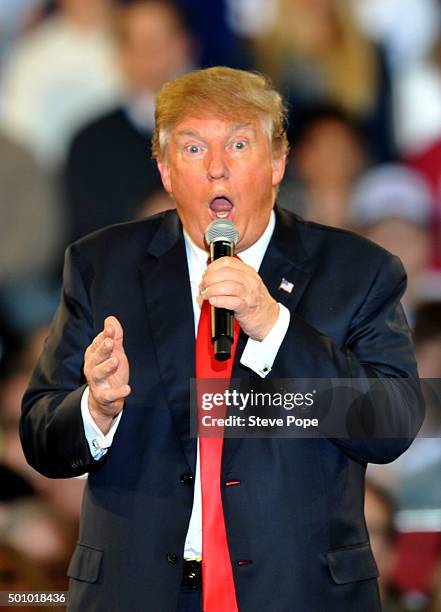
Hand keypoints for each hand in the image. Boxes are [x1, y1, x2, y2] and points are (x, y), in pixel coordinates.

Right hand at [83, 316, 129, 433]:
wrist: (105, 401)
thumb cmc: (110, 372)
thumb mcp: (115, 353)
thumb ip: (114, 337)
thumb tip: (110, 319)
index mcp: (94, 356)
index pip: (97, 344)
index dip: (104, 336)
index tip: (111, 328)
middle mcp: (92, 369)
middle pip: (95, 357)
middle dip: (102, 349)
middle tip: (109, 342)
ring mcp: (97, 383)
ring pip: (98, 374)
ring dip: (106, 367)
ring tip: (116, 361)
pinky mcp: (104, 397)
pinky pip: (108, 395)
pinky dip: (117, 392)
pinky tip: (127, 389)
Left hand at [199, 257, 278, 340]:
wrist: (269, 318)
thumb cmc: (255, 301)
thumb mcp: (246, 284)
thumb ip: (230, 278)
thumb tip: (208, 277)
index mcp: (248, 272)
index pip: (227, 261)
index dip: (212, 266)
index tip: (206, 274)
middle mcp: (249, 281)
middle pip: (225, 273)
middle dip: (209, 279)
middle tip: (204, 286)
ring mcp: (249, 294)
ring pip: (228, 286)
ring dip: (212, 290)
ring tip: (206, 295)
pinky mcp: (247, 308)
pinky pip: (232, 301)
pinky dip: (220, 300)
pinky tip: (213, 301)